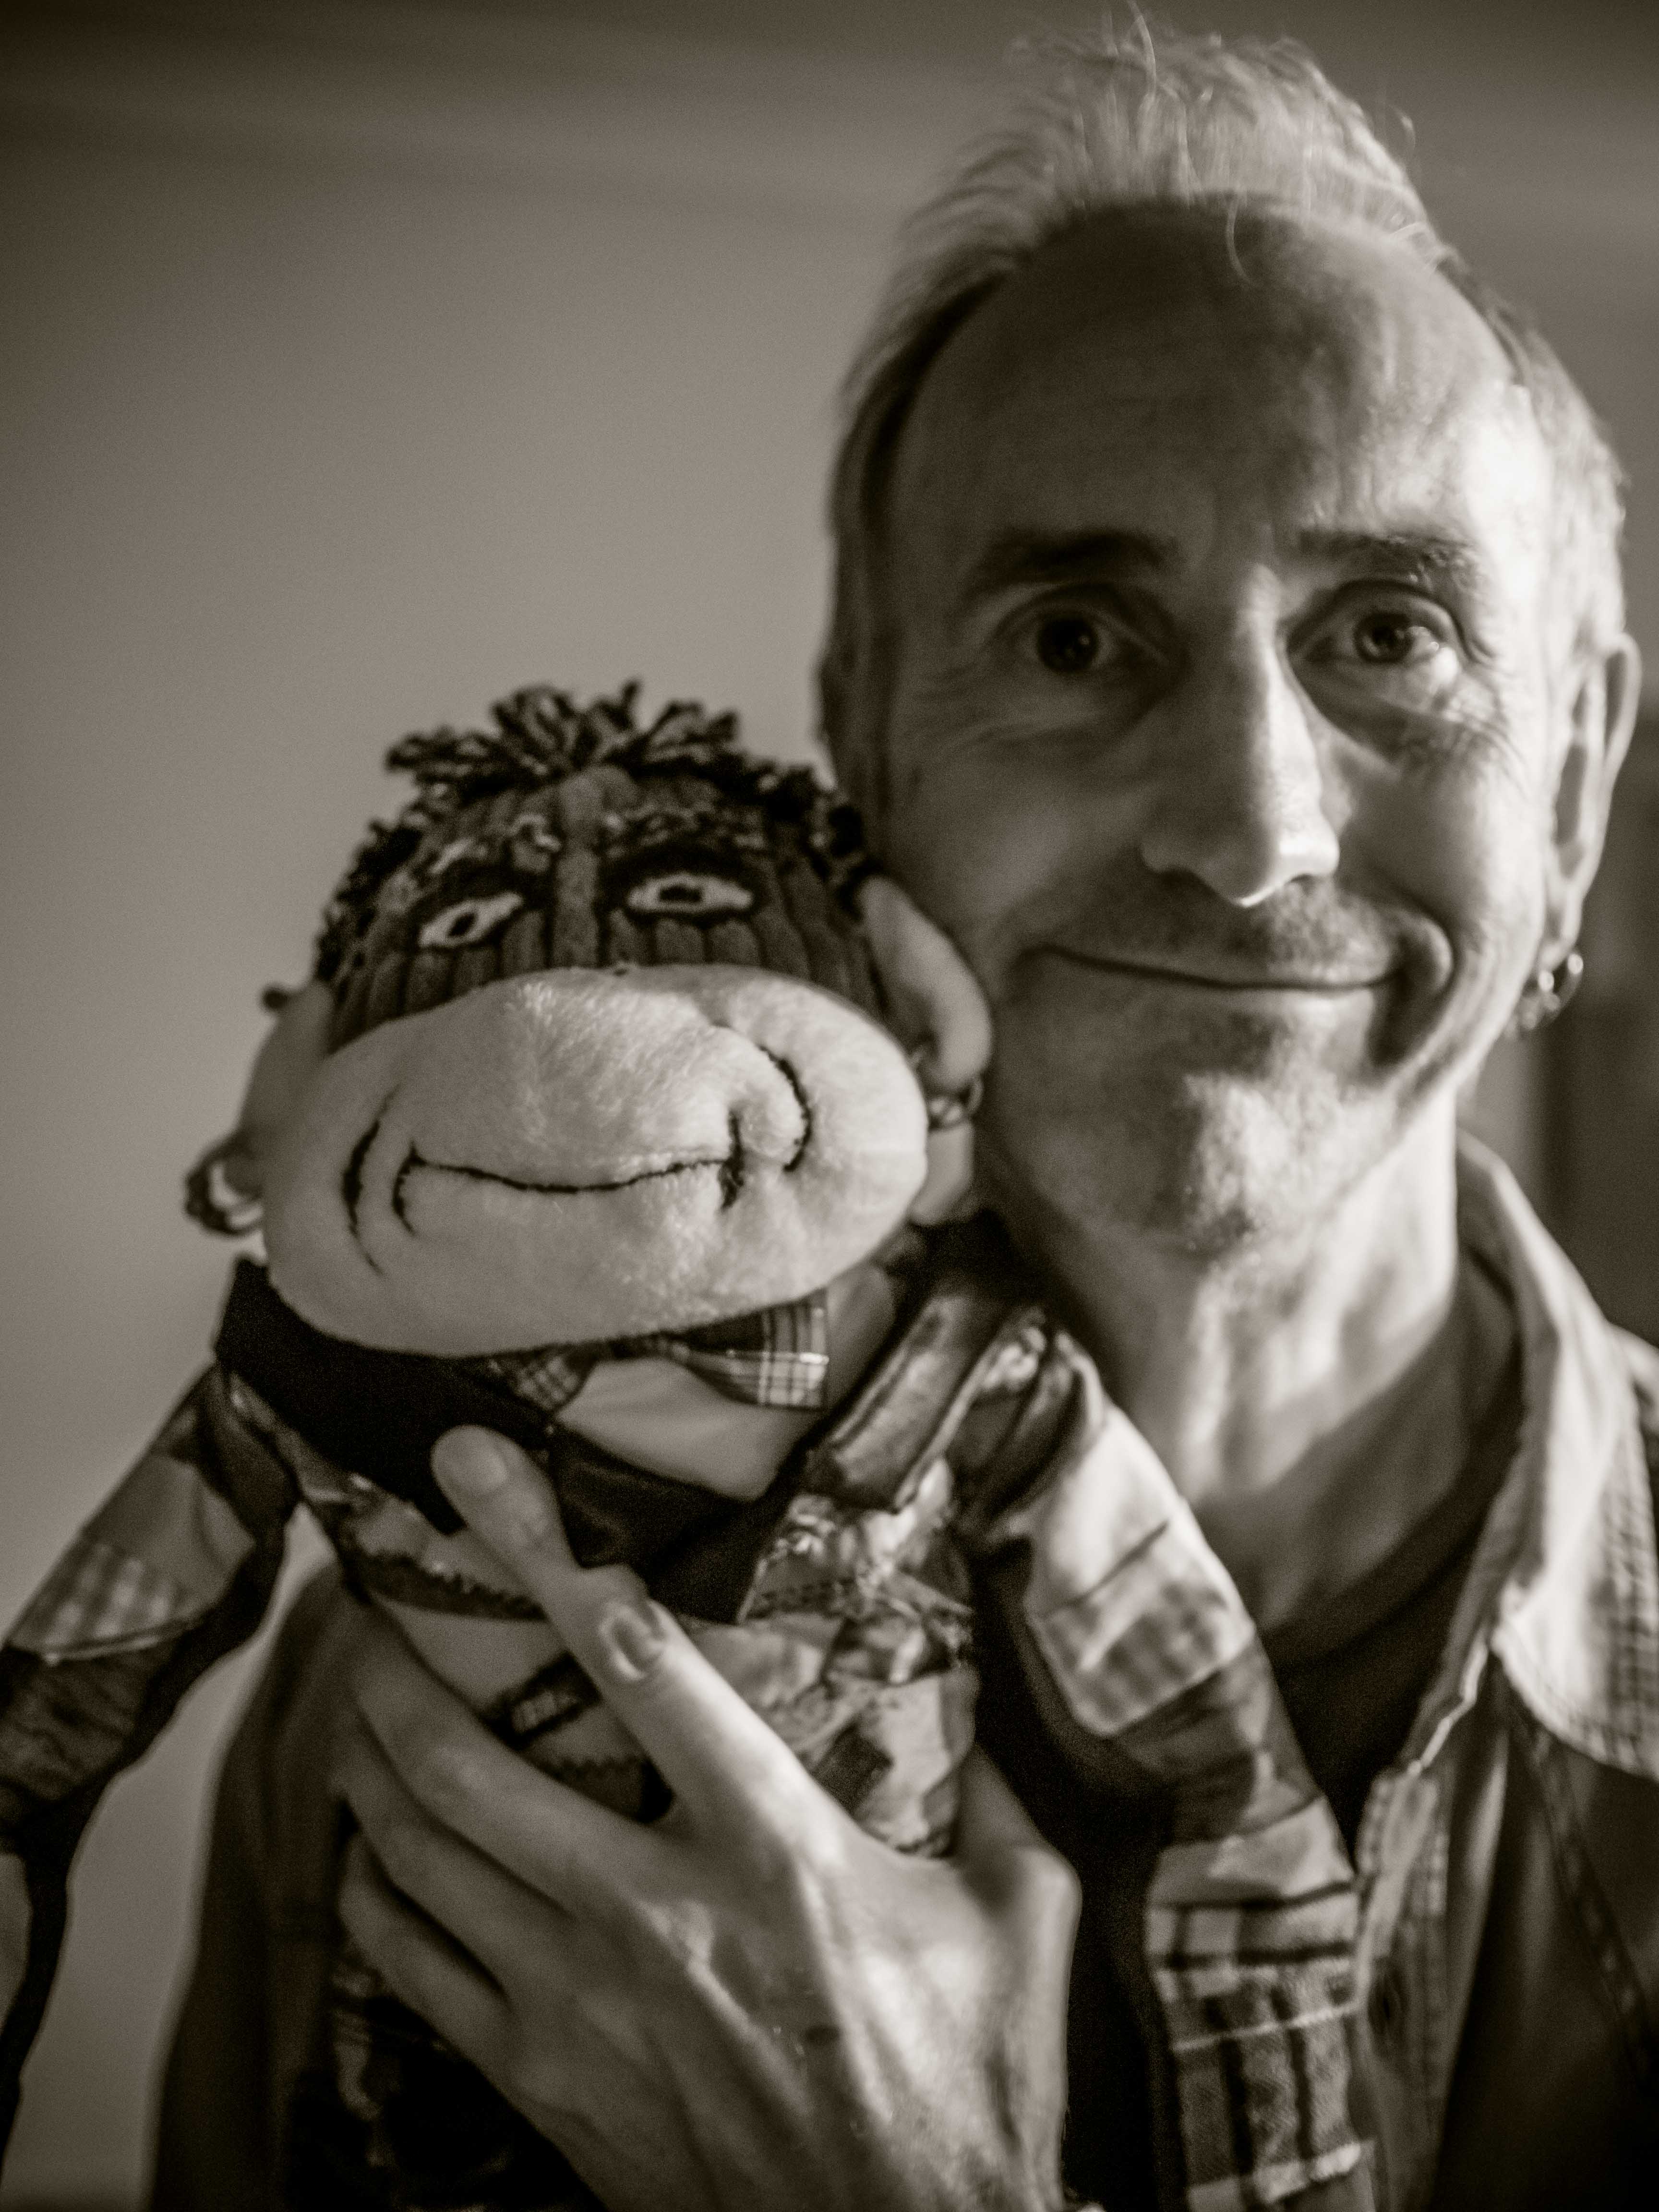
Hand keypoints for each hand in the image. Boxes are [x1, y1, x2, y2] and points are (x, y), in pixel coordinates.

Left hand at [334, 1424, 1080, 2211]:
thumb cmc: (973, 2084)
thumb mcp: (1024, 1914)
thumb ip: (995, 1782)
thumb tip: (973, 1662)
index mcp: (774, 1851)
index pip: (639, 1662)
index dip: (545, 1549)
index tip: (475, 1471)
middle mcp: (653, 1914)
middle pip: (466, 1762)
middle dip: (394, 1664)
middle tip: (369, 1599)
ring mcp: (579, 2003)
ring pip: (415, 1854)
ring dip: (366, 1762)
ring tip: (354, 1699)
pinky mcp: (541, 2080)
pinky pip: (410, 1964)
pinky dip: (372, 1889)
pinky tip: (374, 1845)